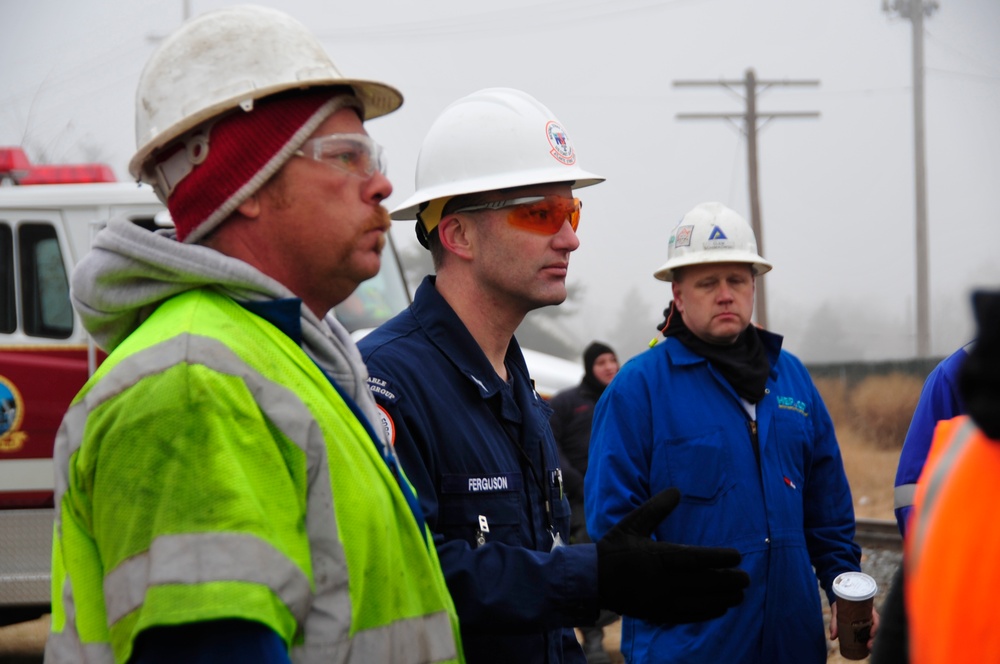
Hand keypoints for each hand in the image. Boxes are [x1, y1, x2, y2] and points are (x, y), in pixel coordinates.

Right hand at [596, 488, 749, 623]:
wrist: (593, 579)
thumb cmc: (615, 548)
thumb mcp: (633, 523)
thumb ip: (656, 508)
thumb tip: (677, 490)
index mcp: (658, 556)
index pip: (696, 558)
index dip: (719, 557)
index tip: (737, 555)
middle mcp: (663, 580)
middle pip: (704, 582)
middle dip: (728, 581)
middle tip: (747, 578)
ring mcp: (661, 599)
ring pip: (700, 601)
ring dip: (723, 598)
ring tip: (740, 595)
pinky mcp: (658, 613)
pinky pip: (688, 615)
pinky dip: (707, 612)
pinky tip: (720, 609)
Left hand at [830, 601, 880, 651]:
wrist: (838, 603)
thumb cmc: (839, 605)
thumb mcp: (836, 611)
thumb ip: (834, 623)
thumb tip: (832, 637)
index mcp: (866, 609)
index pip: (876, 617)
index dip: (876, 626)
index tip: (871, 634)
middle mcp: (870, 615)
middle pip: (877, 627)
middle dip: (875, 637)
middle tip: (869, 646)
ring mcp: (868, 621)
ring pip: (875, 631)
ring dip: (874, 641)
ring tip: (869, 648)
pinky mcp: (865, 627)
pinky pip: (870, 634)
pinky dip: (869, 640)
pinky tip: (867, 647)